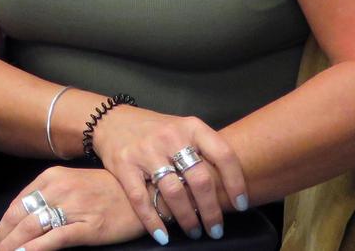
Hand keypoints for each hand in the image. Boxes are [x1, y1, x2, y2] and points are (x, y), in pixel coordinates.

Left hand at [0, 166, 145, 250]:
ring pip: (32, 229)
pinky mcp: (87, 226)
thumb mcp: (75, 184)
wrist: (144, 192)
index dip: (2, 226)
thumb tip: (26, 217)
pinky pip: (54, 239)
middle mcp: (60, 188)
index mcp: (53, 176)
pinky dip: (34, 249)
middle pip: (20, 217)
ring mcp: (74, 207)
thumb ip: (51, 195)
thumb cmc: (109, 190)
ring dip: (12, 247)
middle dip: (2, 240)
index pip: (18, 203)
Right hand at [92, 107, 247, 240]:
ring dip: (187, 219)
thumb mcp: (182, 128)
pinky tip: (163, 235)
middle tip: (216, 229)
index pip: (222, 154)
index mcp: (190, 126)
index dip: (236, 182)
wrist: (112, 120)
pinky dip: (154, 222)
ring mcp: (146, 150)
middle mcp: (170, 136)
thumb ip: (202, 149)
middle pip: (199, 180)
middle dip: (211, 211)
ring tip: (194, 232)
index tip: (241, 205)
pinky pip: (142, 200)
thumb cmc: (155, 129)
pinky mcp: (124, 165)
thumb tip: (230, 184)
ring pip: (173, 193)